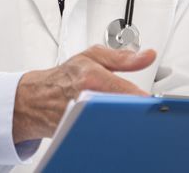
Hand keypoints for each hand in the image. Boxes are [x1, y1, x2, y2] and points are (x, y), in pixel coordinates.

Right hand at [12, 45, 155, 142]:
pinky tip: (113, 122)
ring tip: (127, 115)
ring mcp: (80, 118)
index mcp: (91, 77)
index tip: (152, 100)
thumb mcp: (91, 57)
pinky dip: (109, 128)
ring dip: (122, 120)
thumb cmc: (64, 77)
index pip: (125, 90)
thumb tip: (148, 56)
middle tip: (143, 108)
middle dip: (133, 109)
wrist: (36, 98)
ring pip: (111, 124)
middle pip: (119, 109)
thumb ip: (123, 57)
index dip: (142, 97)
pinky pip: (100, 133)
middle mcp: (86, 99)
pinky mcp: (77, 133)